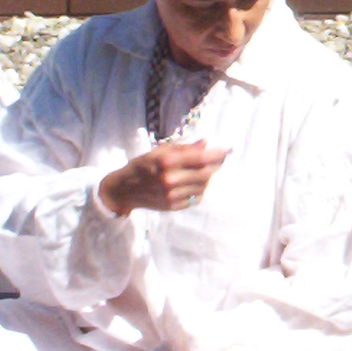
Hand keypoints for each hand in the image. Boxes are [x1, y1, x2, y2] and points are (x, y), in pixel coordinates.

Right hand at [98, 141, 228, 216]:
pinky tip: (194, 182)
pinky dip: (200, 189)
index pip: (200, 158)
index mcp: (165, 162)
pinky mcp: (173, 207)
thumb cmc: (142, 166)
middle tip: (219, 159)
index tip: (227, 150)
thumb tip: (205, 143)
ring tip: (202, 170)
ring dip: (207, 176)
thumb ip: (184, 148)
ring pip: (203, 185)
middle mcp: (169, 180)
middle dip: (216, 165)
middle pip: (205, 173)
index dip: (217, 154)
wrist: (124, 190)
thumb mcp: (160, 151)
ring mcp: (171, 196)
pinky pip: (197, 197)